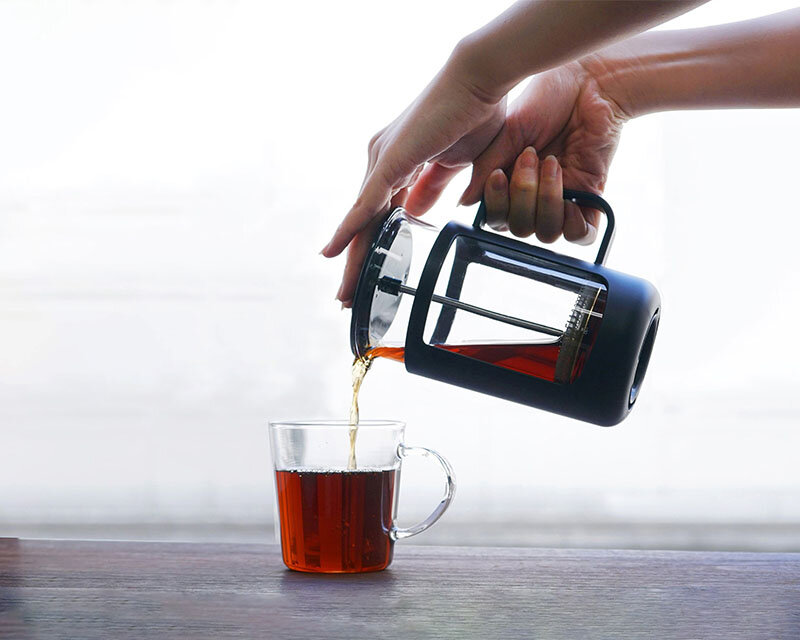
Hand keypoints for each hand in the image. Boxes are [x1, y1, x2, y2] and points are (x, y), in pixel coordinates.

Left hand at [320, 49, 506, 306]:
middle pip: (365, 224)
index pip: (380, 217)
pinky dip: (347, 230)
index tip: (369, 277)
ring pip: (361, 221)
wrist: (481, 80)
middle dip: (355, 264)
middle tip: (346, 298)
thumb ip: (435, 190)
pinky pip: (365, 205)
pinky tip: (332, 253)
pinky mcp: (389, 160)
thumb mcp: (455, 166)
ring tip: (343, 294)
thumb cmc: (476, 115)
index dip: (373, 248)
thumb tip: (425, 215)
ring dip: (351, 260)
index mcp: (398, 164)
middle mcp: (382, 162)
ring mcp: (382, 160)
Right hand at [460, 59, 628, 243]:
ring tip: (553, 164)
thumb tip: (464, 203)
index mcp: (509, 183)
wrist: (589, 84)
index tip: (499, 174)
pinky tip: (571, 199)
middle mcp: (534, 197)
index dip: (496, 203)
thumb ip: (484, 169)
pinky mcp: (590, 198)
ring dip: (547, 201)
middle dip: (523, 195)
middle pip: (520, 229)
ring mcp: (562, 199)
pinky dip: (573, 224)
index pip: (496, 217)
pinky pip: (580, 236)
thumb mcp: (507, 133)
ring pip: (547, 233)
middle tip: (531, 156)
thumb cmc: (546, 100)